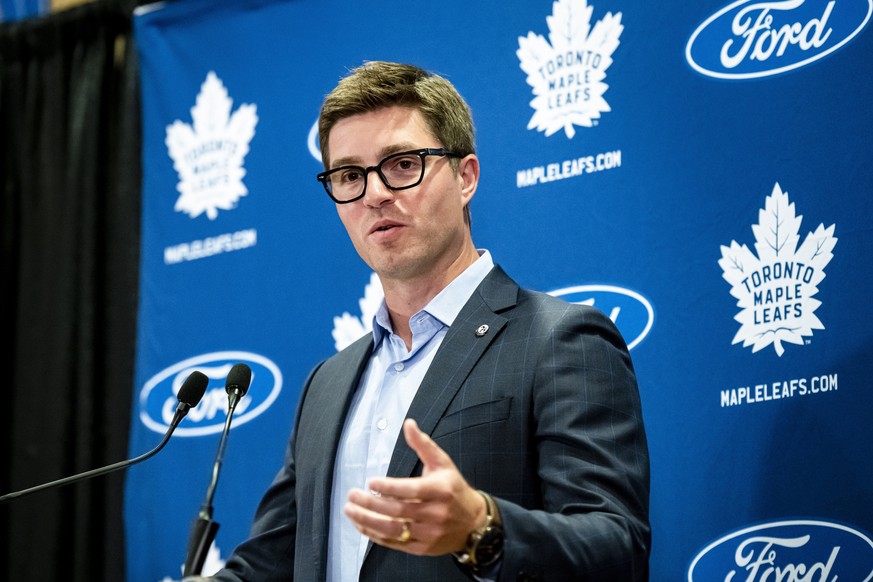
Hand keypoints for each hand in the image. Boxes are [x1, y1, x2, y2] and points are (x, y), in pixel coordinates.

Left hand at [344, 418, 485, 555]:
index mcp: (440, 491)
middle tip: (352, 495)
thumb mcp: (443, 463)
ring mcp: (428, 534)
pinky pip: (394, 543)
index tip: (370, 481)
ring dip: (367, 521)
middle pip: (397, 511)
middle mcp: (435, 514)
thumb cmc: (454, 489)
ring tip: (350, 510)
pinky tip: (361, 524)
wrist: (474, 523)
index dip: (389, 488)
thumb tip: (407, 424)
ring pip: (392, 530)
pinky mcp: (421, 548)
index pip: (411, 490)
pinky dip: (374, 535)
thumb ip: (423, 444)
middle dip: (370, 503)